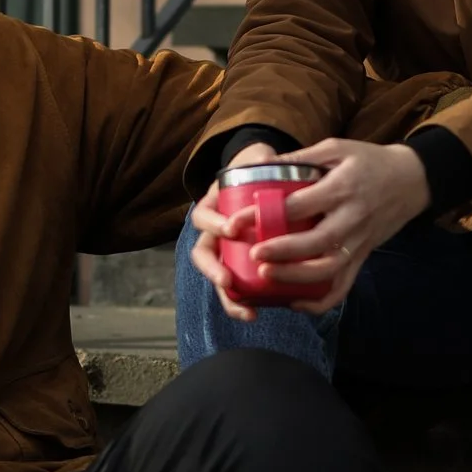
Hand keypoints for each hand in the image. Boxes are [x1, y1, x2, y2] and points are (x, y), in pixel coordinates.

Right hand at [187, 140, 282, 321]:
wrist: (263, 183)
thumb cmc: (260, 171)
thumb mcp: (257, 160)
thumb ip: (261, 158)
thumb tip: (269, 159)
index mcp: (213, 207)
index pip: (204, 217)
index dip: (216, 224)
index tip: (233, 228)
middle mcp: (213, 233)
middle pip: (203, 255)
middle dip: (213, 270)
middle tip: (227, 281)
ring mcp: (225, 252)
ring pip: (216, 278)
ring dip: (227, 297)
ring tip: (246, 311)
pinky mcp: (240, 266)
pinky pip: (235, 288)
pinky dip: (242, 303)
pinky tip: (255, 313)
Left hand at [251, 138, 429, 314]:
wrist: (412, 180)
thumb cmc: (369, 161)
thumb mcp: (336, 148)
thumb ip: (299, 159)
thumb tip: (259, 166)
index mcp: (342, 188)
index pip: (299, 205)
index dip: (266, 214)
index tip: (238, 220)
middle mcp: (352, 218)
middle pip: (316, 242)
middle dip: (282, 251)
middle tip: (254, 254)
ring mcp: (359, 241)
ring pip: (329, 269)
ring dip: (297, 278)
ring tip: (267, 276)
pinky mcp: (363, 256)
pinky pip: (344, 286)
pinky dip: (321, 301)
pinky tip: (296, 303)